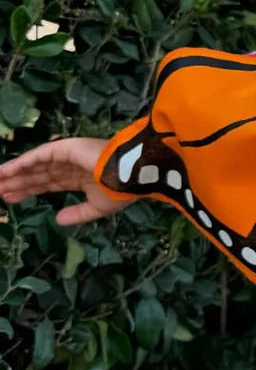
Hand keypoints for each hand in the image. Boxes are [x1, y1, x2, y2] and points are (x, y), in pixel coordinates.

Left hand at [0, 137, 132, 225]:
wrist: (130, 174)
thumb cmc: (119, 191)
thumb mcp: (97, 208)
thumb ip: (77, 214)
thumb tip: (58, 221)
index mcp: (79, 179)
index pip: (48, 184)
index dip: (29, 191)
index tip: (10, 199)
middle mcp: (70, 166)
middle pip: (38, 176)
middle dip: (18, 184)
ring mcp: (67, 156)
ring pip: (35, 165)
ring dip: (15, 173)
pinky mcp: (64, 148)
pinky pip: (38, 155)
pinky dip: (22, 162)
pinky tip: (6, 170)